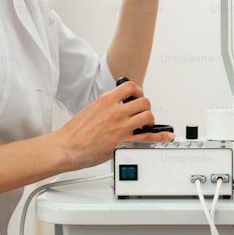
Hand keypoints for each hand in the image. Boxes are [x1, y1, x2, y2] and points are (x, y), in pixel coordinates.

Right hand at [53, 80, 172, 169]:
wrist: (67, 148)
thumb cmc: (74, 132)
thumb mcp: (90, 109)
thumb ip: (106, 105)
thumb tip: (117, 104)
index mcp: (106, 101)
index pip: (130, 86)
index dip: (138, 91)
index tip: (137, 96)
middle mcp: (115, 112)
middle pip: (144, 102)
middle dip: (145, 106)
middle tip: (142, 113)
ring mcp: (121, 127)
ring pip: (148, 116)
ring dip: (149, 120)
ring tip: (146, 125)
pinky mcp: (124, 142)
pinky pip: (148, 138)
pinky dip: (161, 136)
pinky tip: (166, 136)